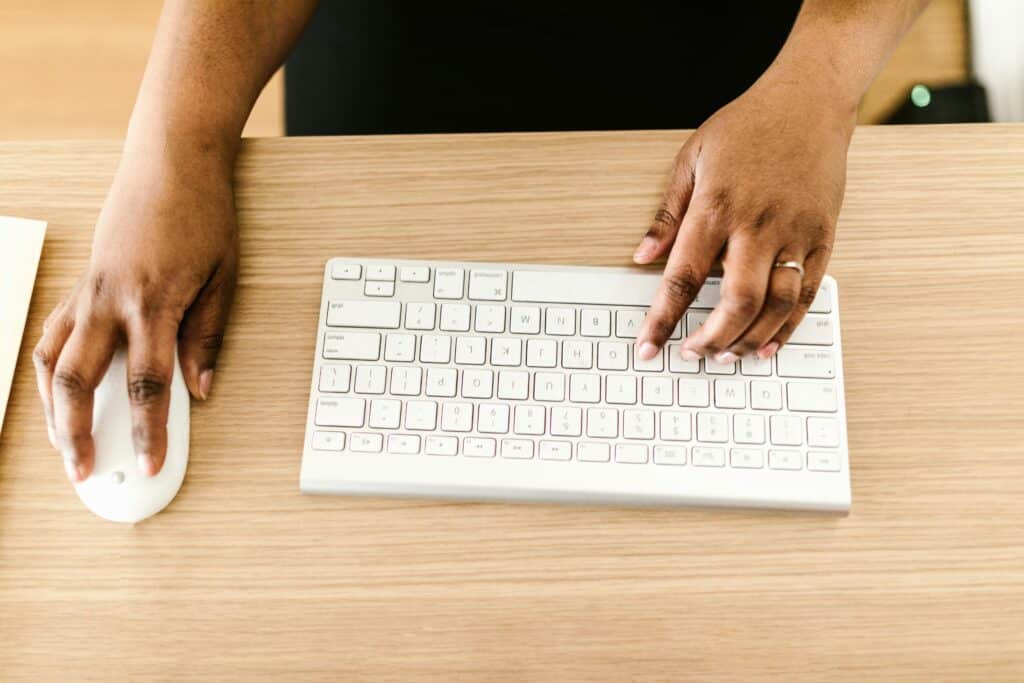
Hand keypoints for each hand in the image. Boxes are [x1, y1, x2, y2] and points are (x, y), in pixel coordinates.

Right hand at [33, 143, 238, 481]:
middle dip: (78, 434)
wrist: (171, 161)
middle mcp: (111, 301)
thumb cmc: (203, 214)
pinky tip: (55, 393)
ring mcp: (88, 291)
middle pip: (80, 382)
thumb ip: (207, 336)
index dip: (149, 431)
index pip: (148, 385)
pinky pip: (51, 334)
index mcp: (155, 303)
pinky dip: (48, 371)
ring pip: (52, 362)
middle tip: (84, 472)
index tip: (149, 464)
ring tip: (62, 445)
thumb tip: (200, 389)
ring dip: (52, 410)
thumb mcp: (224, 277)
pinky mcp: (79, 282)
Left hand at [633, 71, 854, 363]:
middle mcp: (757, 225)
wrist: (809, 101)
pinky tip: (766, 345)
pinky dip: (786, 327)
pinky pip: (806, 295)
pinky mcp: (822, 238)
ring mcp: (794, 233)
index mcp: (716, 207)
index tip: (648, 347)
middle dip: (710, 339)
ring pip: (774, 305)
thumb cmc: (746, 127)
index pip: (683, 278)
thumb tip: (643, 256)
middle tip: (691, 355)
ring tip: (725, 355)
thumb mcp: (690, 160)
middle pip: (735, 302)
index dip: (662, 320)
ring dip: (747, 339)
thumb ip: (667, 215)